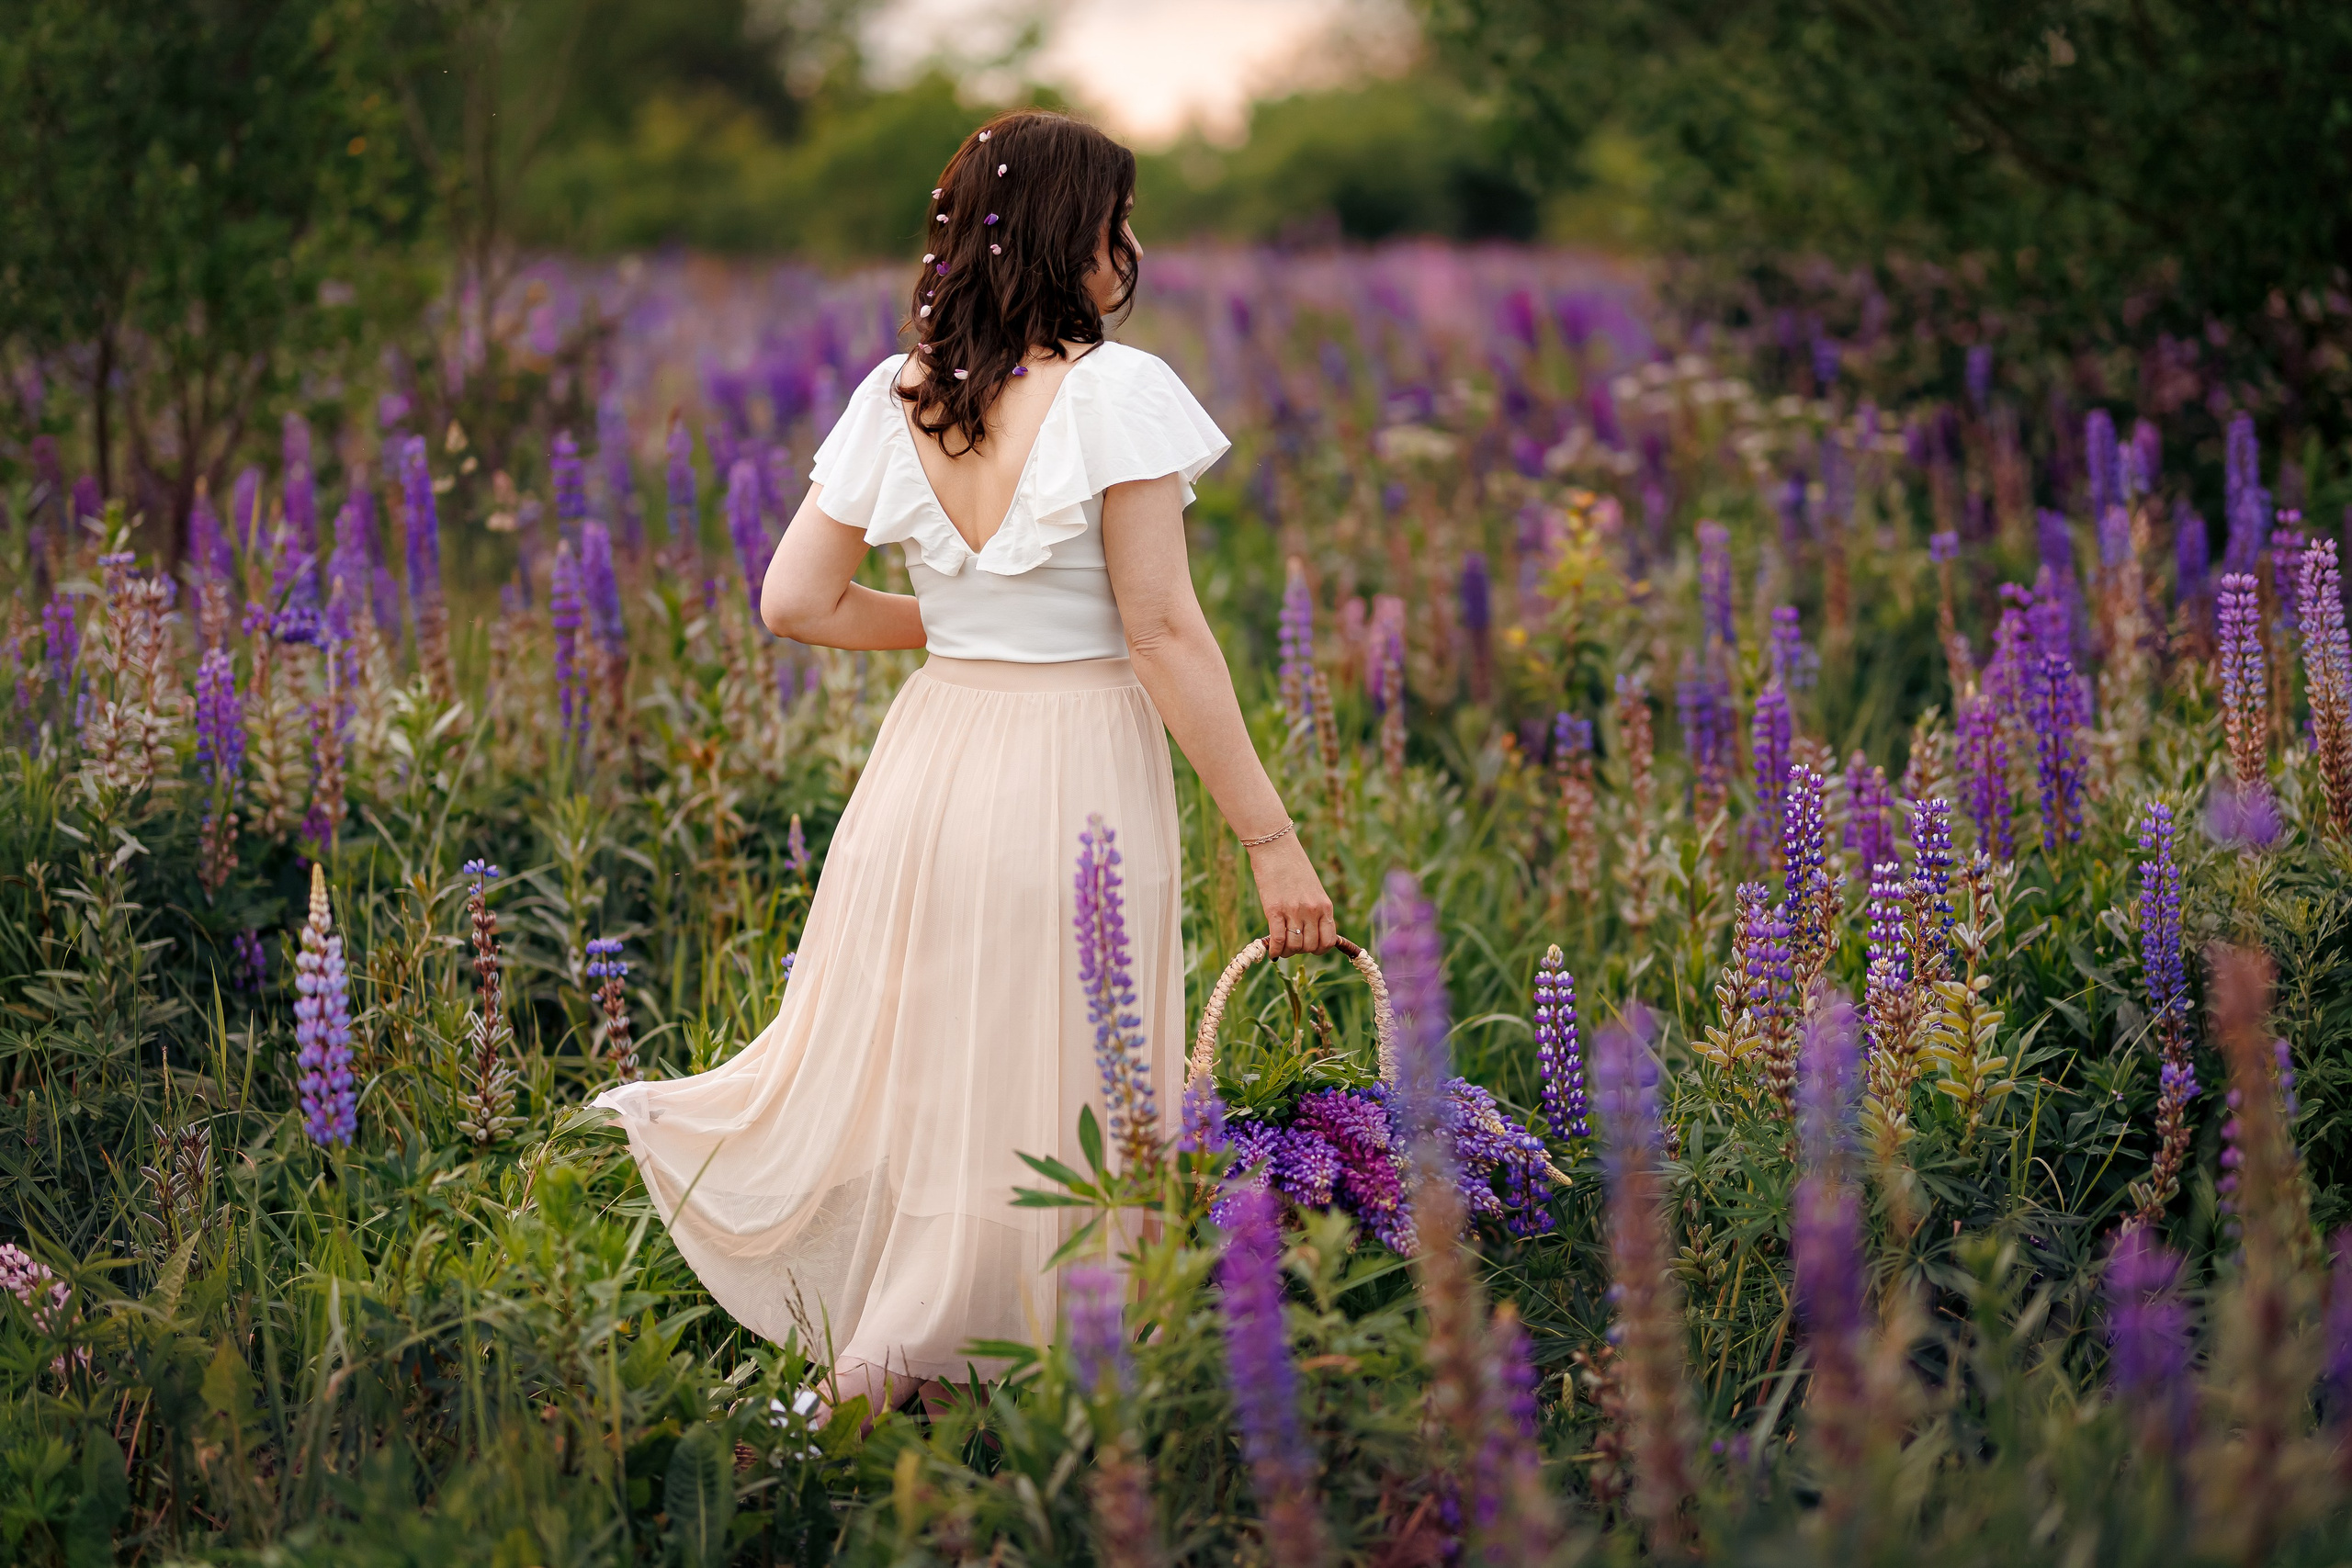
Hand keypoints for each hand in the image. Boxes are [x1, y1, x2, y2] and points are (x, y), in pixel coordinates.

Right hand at [1251, 834, 1335, 957]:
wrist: (1276, 847)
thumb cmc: (1293, 867)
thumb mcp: (1312, 889)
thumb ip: (1315, 910)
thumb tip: (1309, 933)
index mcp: (1325, 905)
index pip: (1328, 941)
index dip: (1319, 950)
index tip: (1309, 947)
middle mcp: (1312, 910)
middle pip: (1310, 946)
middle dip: (1300, 951)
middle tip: (1291, 946)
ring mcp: (1294, 911)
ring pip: (1294, 946)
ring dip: (1287, 952)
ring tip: (1281, 948)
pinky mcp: (1274, 909)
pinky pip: (1278, 940)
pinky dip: (1275, 950)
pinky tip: (1272, 952)